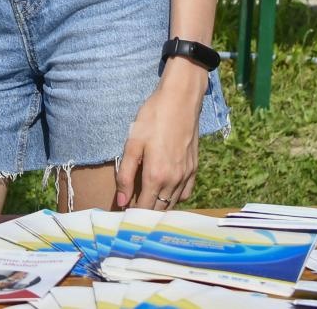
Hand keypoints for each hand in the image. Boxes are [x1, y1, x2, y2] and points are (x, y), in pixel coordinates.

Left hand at [114, 63, 205, 208]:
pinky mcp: (194, 169)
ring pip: (172, 204)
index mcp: (156, 176)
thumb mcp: (132, 143)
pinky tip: (165, 192)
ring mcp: (186, 176)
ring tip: (146, 204)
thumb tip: (121, 201)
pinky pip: (185, 194)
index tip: (122, 216)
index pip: (144, 208)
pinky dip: (175, 198)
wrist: (180, 100)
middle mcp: (174, 181)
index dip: (132, 215)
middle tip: (131, 211)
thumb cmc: (153, 118)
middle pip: (159, 210)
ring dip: (159, 207)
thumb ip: (125, 175)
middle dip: (145, 214)